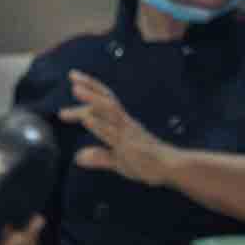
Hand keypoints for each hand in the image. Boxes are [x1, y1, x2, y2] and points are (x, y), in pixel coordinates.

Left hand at [60, 70, 177, 187]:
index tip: (73, 84)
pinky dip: (99, 125)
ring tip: (76, 89)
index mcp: (123, 123)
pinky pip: (114, 133)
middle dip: (90, 86)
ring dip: (92, 98)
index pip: (106, 103)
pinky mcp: (130, 145)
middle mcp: (125, 123)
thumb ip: (99, 156)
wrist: (171, 168)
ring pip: (110, 110)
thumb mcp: (118, 160)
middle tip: (73, 76)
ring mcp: (128, 132)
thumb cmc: (147, 162)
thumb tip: (78, 157)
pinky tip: (87, 118)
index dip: (90, 92)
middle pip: (108, 98)